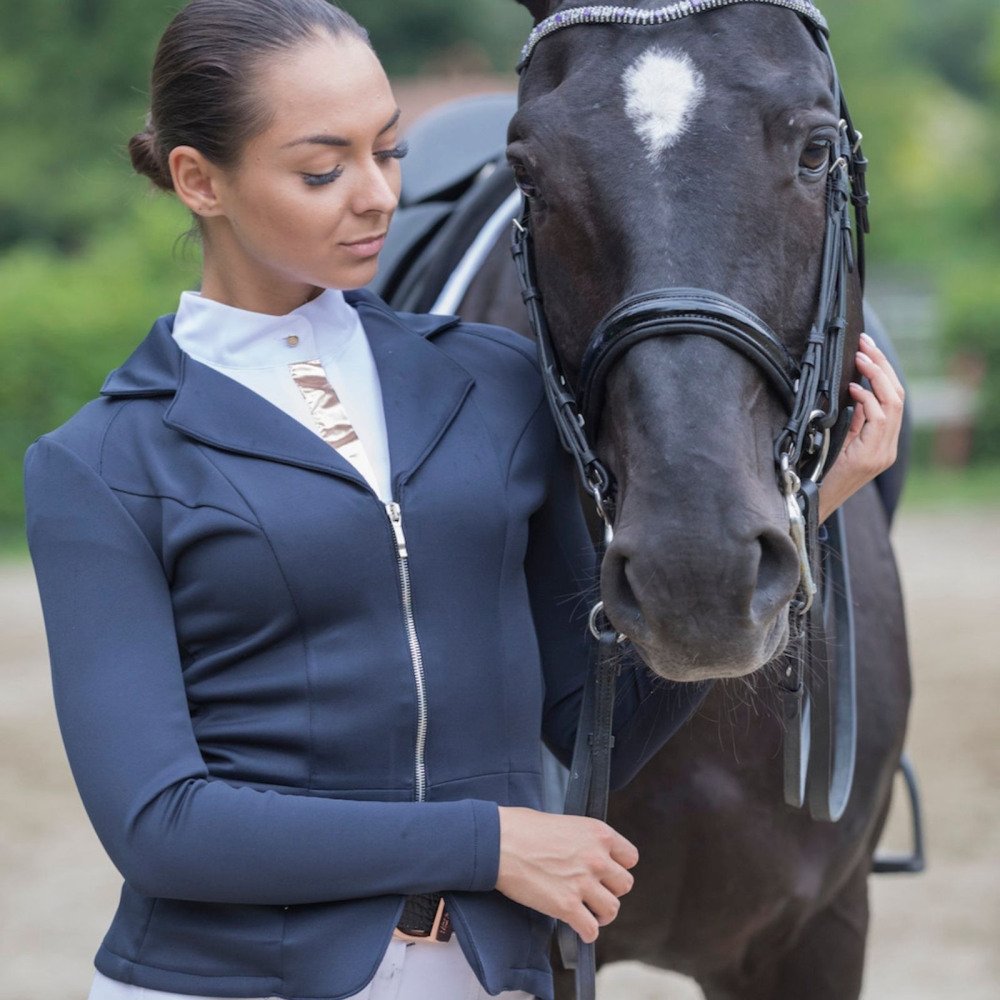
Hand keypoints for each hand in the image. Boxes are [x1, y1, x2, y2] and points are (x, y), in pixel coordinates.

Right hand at [495, 806, 638, 942]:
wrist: (498, 842)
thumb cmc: (522, 828)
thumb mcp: (564, 823)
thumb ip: (583, 840)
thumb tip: (586, 855)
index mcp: (598, 833)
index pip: (630, 857)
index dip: (618, 866)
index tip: (606, 872)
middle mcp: (596, 857)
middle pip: (625, 885)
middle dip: (610, 890)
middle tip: (594, 892)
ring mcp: (583, 883)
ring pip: (612, 909)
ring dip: (601, 913)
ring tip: (588, 912)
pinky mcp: (567, 906)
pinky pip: (591, 929)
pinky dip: (586, 932)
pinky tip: (577, 927)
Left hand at [819, 333, 904, 521]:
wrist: (811, 505)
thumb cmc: (819, 473)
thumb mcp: (839, 441)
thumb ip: (853, 420)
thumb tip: (855, 390)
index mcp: (882, 442)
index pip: (893, 398)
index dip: (883, 371)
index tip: (867, 349)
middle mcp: (887, 447)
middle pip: (898, 396)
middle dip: (882, 366)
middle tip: (865, 344)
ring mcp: (882, 453)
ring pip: (894, 404)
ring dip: (877, 376)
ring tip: (862, 356)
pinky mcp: (872, 458)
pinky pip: (879, 421)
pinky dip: (869, 400)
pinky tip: (855, 388)